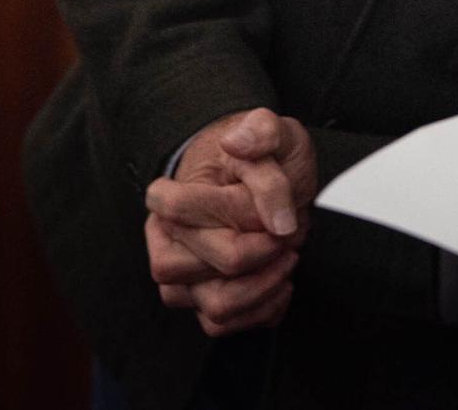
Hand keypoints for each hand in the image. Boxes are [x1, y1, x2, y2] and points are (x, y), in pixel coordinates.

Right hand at [145, 108, 318, 334]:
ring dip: (262, 289)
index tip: (276, 210)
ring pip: (214, 307)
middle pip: (210, 264)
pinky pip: (223, 325)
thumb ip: (261, 132)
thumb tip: (239, 145)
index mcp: (172, 197)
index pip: (181, 210)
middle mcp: (168, 241)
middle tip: (289, 234)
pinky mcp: (201, 299)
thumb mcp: (275, 133)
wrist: (265, 176)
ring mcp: (183, 276)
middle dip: (261, 253)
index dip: (239, 213)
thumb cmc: (264, 156)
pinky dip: (260, 312)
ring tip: (287, 260)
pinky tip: (282, 284)